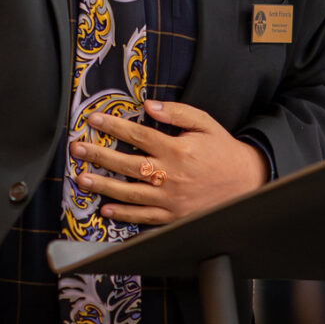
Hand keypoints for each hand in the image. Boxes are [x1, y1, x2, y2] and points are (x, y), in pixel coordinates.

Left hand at [69, 100, 268, 225]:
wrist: (247, 183)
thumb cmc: (223, 151)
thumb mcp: (205, 124)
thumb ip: (177, 113)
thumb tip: (149, 105)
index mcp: (178, 150)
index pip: (138, 136)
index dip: (113, 127)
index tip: (93, 119)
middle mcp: (171, 176)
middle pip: (127, 165)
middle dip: (99, 156)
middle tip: (77, 149)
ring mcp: (171, 200)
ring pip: (130, 193)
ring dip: (104, 186)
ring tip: (82, 179)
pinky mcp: (174, 217)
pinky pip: (145, 218)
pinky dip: (124, 215)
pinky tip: (106, 210)